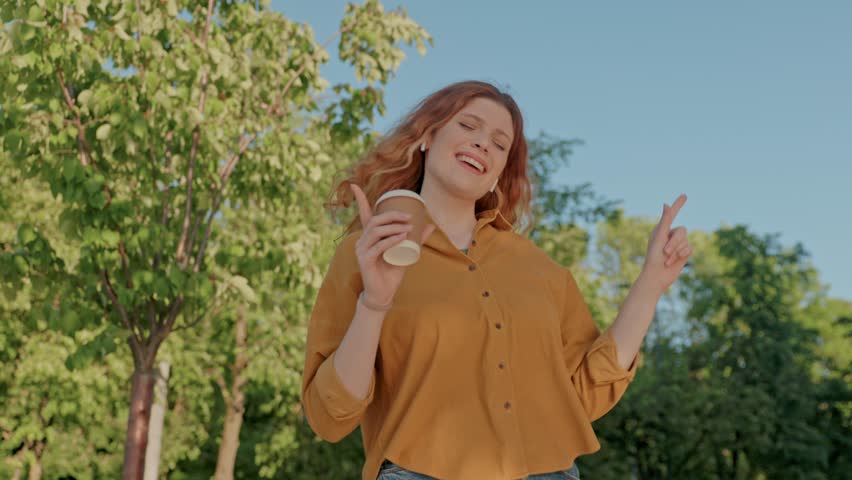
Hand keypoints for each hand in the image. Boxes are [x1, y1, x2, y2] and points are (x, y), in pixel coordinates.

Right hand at [350, 184, 435, 305]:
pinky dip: (390, 240)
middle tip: (410, 217)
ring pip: (375, 231)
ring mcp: (361, 250)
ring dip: (393, 227)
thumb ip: (416, 239)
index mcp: (369, 236)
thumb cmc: (392, 271)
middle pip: (375, 221)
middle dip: (392, 215)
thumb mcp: (406, 252)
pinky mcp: (364, 260)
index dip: (359, 199)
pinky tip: (401, 237)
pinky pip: (377, 246)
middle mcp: (362, 240)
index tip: (355, 185)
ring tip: (408, 227)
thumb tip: (430, 225)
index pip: (363, 214)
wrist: (384, 293)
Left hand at [641, 194, 691, 296]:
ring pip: (686, 240)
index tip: (685, 195)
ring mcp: (677, 244)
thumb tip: (666, 204)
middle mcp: (670, 235)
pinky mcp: (683, 253)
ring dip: (676, 251)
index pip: (671, 214)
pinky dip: (681, 255)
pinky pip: (690, 248)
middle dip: (675, 242)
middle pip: (683, 230)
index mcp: (661, 229)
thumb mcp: (660, 237)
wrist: (656, 276)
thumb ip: (665, 221)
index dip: (678, 205)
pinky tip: (673, 262)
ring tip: (667, 259)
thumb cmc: (653, 257)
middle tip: (665, 252)